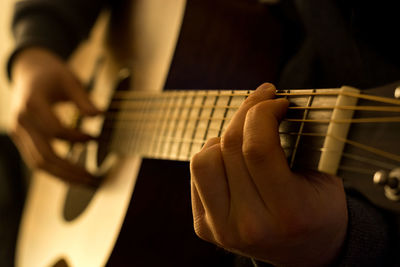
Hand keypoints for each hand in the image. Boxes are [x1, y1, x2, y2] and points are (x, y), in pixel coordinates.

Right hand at [9, 47, 100, 185]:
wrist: (29, 71)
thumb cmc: (52, 74)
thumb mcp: (70, 79)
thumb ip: (83, 98)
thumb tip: (99, 116)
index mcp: (31, 103)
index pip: (54, 130)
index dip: (76, 137)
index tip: (94, 137)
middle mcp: (21, 121)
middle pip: (43, 156)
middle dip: (70, 170)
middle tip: (93, 177)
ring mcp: (18, 132)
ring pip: (38, 164)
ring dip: (63, 176)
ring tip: (86, 181)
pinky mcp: (22, 139)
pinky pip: (37, 160)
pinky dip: (56, 170)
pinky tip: (74, 173)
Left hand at [190, 83, 347, 265]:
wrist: (305, 252)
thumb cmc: (318, 209)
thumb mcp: (325, 178)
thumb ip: (300, 141)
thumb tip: (266, 100)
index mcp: (288, 213)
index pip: (258, 149)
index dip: (263, 112)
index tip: (277, 100)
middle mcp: (249, 226)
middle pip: (229, 148)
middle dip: (246, 112)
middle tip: (262, 101)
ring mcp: (221, 229)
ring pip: (203, 160)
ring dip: (223, 138)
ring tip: (243, 137)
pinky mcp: (204, 227)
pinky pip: (197, 175)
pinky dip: (212, 156)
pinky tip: (231, 159)